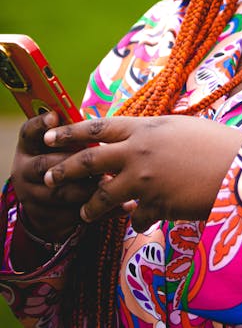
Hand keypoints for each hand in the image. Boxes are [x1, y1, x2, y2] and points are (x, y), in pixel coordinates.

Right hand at [11, 112, 97, 243]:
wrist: (48, 203)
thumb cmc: (64, 159)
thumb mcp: (62, 145)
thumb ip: (73, 134)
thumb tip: (92, 122)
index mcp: (28, 147)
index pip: (29, 131)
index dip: (41, 123)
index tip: (55, 116)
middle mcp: (24, 171)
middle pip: (45, 164)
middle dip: (73, 161)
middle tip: (98, 157)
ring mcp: (32, 197)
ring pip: (60, 194)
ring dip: (87, 188)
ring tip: (110, 181)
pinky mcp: (47, 218)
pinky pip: (74, 215)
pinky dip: (101, 211)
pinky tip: (124, 204)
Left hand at [43, 115, 241, 230]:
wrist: (241, 170)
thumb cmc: (217, 143)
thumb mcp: (182, 128)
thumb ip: (154, 134)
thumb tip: (137, 139)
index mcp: (146, 127)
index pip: (98, 126)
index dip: (71, 132)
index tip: (50, 135)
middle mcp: (139, 152)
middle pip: (89, 161)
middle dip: (64, 170)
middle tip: (47, 177)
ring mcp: (145, 180)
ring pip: (103, 197)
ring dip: (90, 206)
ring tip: (83, 212)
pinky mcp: (156, 205)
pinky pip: (135, 217)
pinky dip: (136, 219)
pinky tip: (140, 219)